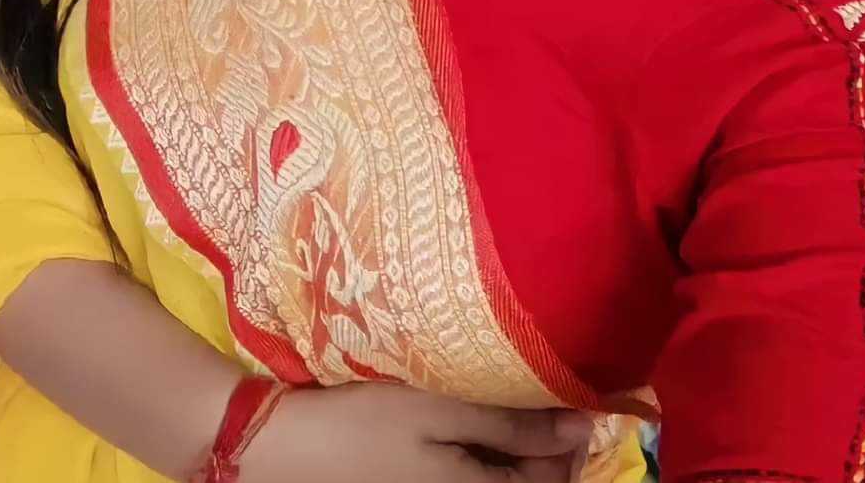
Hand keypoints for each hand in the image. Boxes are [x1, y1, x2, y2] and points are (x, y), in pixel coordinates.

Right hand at [239, 380, 594, 482]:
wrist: (281, 449)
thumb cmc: (363, 425)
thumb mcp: (439, 414)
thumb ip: (511, 427)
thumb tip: (583, 429)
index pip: (553, 482)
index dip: (574, 439)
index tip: (578, 394)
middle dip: (548, 445)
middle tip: (548, 391)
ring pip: (501, 480)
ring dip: (518, 446)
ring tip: (516, 398)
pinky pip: (473, 477)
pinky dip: (486, 452)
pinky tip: (477, 418)